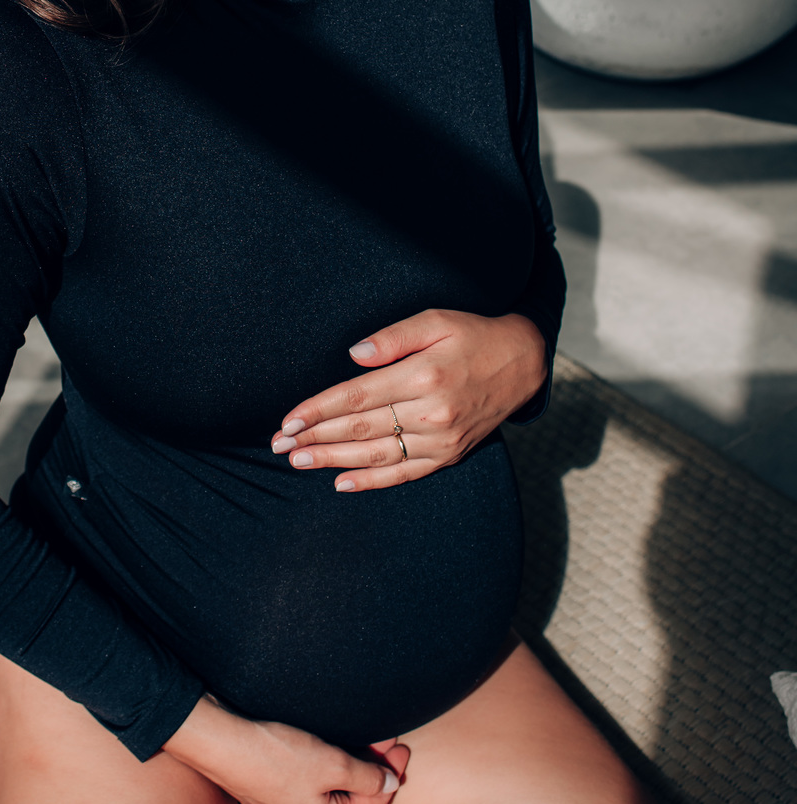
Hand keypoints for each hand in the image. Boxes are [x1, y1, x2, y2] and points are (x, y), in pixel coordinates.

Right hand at [164, 694, 408, 803]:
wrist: (223, 745)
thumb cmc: (277, 756)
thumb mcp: (332, 764)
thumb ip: (366, 776)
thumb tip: (390, 784)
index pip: (376, 802)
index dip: (393, 773)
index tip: (403, 748)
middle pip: (354, 797)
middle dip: (374, 768)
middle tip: (391, 741)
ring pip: (332, 789)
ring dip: (352, 765)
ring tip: (366, 739)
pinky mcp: (272, 792)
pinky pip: (311, 782)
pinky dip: (327, 766)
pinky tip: (329, 748)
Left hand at [272, 309, 547, 492]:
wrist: (524, 364)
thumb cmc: (474, 335)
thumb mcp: (436, 320)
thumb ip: (392, 337)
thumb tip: (354, 356)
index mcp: (423, 376)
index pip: (358, 397)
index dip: (319, 410)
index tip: (289, 420)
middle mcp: (432, 413)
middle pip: (361, 429)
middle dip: (315, 438)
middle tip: (280, 444)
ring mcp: (442, 440)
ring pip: (377, 455)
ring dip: (333, 460)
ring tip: (298, 462)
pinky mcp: (449, 455)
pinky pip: (405, 474)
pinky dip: (372, 482)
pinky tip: (342, 484)